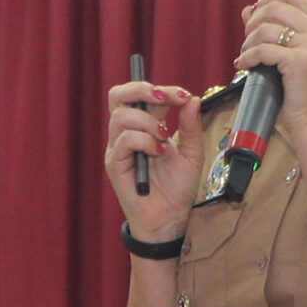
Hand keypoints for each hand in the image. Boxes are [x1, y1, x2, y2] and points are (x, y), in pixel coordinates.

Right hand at [104, 77, 203, 239]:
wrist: (170, 217)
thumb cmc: (177, 188)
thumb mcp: (192, 153)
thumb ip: (191, 126)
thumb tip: (192, 99)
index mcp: (144, 126)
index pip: (142, 95)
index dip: (162, 89)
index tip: (184, 96)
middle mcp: (127, 133)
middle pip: (118, 95)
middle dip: (142, 90)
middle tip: (164, 99)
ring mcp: (118, 148)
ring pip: (121, 116)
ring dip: (147, 122)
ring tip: (163, 138)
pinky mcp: (114, 164)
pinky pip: (124, 140)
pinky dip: (144, 141)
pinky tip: (158, 153)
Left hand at [234, 0, 306, 132]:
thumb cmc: (303, 89)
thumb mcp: (294, 53)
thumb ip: (274, 28)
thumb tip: (247, 9)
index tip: (256, 13)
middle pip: (276, 6)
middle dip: (254, 21)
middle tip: (247, 39)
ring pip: (266, 27)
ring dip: (248, 41)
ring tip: (246, 54)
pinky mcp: (300, 61)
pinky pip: (263, 49)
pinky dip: (248, 57)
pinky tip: (244, 65)